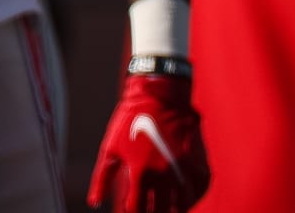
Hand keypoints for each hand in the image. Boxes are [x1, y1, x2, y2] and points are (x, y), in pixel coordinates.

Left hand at [88, 72, 210, 211]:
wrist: (162, 94)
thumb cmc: (131, 120)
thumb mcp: (110, 148)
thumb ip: (101, 179)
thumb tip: (94, 203)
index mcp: (141, 173)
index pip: (137, 210)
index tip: (130, 209)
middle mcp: (164, 174)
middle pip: (161, 211)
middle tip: (149, 208)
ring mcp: (184, 167)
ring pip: (184, 204)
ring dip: (174, 209)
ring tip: (167, 207)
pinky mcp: (198, 159)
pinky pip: (200, 187)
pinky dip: (193, 196)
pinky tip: (185, 196)